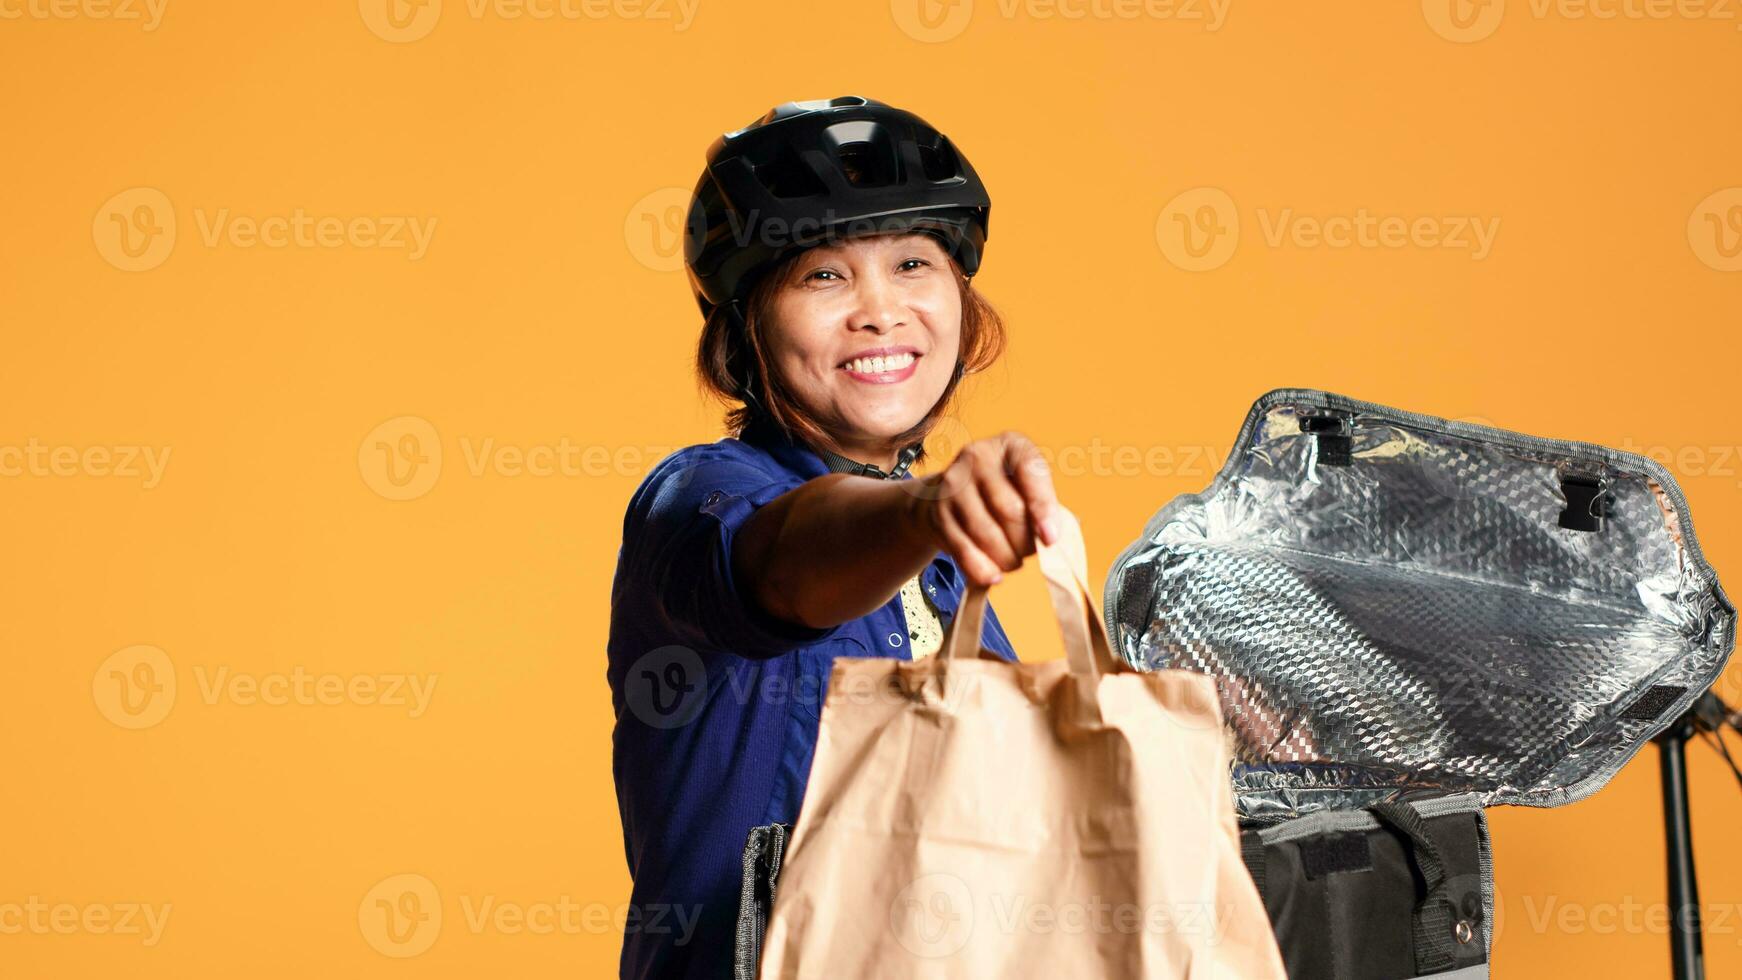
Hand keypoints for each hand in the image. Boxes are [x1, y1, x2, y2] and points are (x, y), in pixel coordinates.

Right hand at [909, 431, 1060, 587]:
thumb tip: (1051, 538)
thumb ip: (1043, 506)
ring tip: (1013, 561)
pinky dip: (982, 569)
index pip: (1031, 471)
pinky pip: (964, 550)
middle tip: (1030, 552)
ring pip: (988, 534)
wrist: (945, 496)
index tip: (1051, 539)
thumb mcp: (1025, 486)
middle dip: (1026, 542)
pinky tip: (993, 575)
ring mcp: (954, 484)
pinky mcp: (938, 513)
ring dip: (1006, 558)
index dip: (1043, 508)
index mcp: (1010, 445)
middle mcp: (978, 456)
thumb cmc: (1000, 493)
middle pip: (1010, 510)